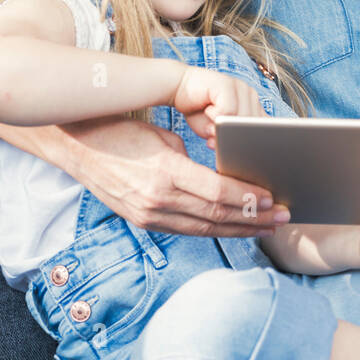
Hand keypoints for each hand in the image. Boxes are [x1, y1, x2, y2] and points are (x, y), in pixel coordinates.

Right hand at [49, 115, 288, 236]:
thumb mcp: (162, 136)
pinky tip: (233, 227)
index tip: (273, 199)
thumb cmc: (122, 129)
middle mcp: (156, 201)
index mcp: (164, 174)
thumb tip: (224, 178)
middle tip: (283, 218)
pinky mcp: (143, 221)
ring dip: (238, 229)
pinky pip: (186, 229)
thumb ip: (192, 161)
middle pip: (215, 216)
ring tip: (266, 227)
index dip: (247, 199)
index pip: (216, 194)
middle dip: (253, 219)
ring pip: (204, 229)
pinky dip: (214, 229)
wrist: (75, 144)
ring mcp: (148, 216)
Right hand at [171, 66, 268, 148]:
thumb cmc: (199, 111)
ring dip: (222, 129)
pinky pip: (228, 110)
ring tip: (208, 127)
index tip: (242, 151)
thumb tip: (234, 149)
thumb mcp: (215, 130)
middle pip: (253, 127)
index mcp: (253, 107)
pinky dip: (215, 117)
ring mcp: (240, 88)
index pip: (265, 128)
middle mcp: (251, 96)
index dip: (254, 141)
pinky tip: (206, 111)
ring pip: (241, 119)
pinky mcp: (227, 84)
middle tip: (213, 140)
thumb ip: (227, 138)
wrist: (179, 86)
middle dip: (234, 138)